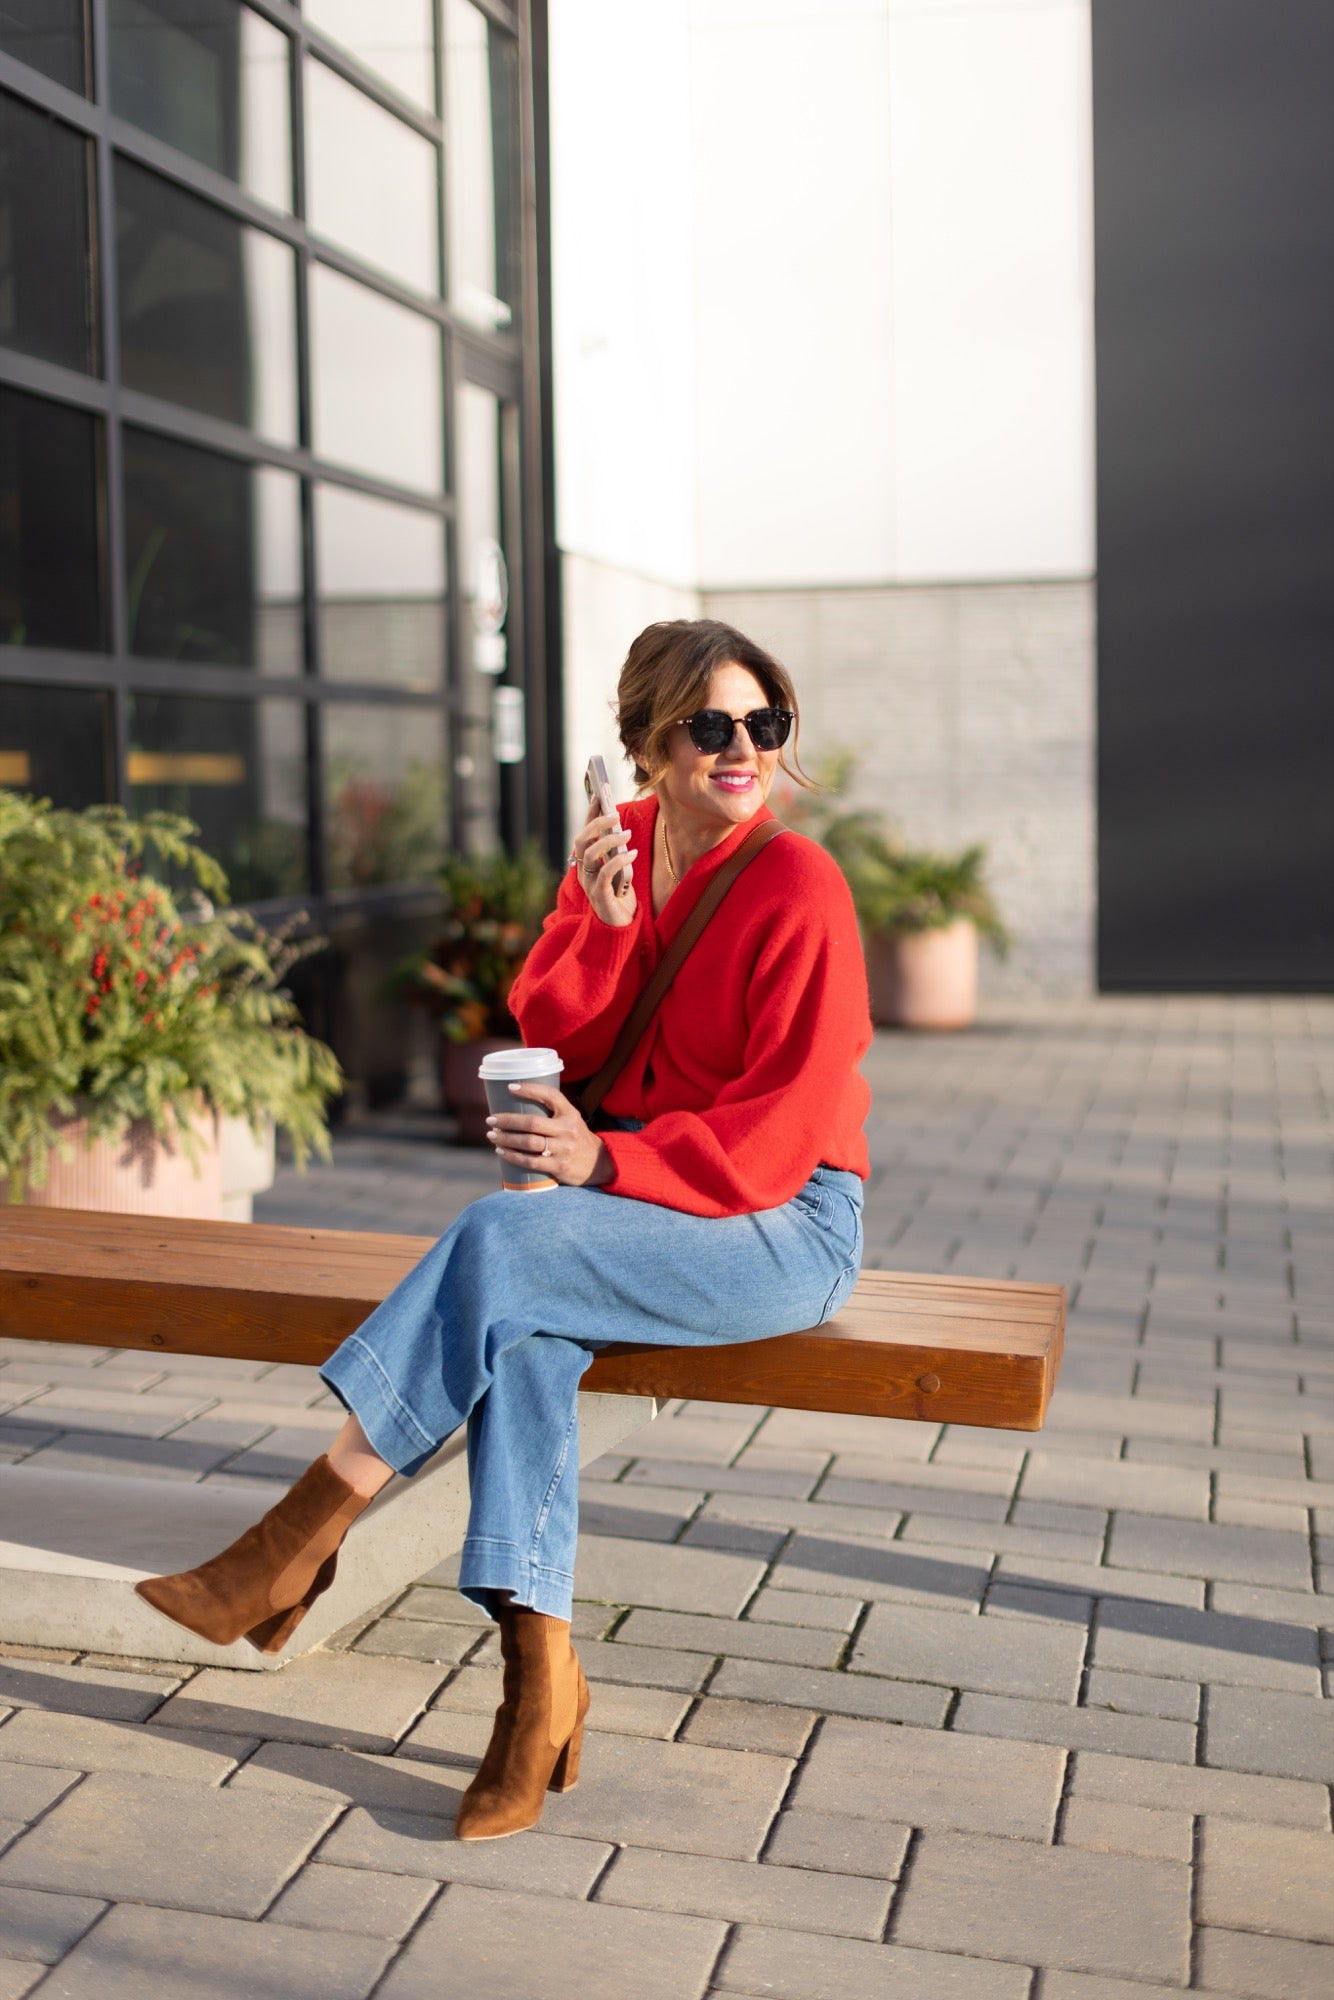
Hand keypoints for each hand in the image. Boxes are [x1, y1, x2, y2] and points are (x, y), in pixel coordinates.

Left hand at [486, 1082, 613, 1186]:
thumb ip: (550, 1112)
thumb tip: (514, 1104)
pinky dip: (513, 1156)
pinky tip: (502, 1152)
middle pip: (532, 1123)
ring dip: (506, 1139)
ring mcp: (564, 1149)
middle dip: (507, 1121)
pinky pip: (531, 1161)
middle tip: (491, 1120)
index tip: (510, 1087)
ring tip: (492, 1136)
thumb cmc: (575, 1138)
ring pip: (528, 1142)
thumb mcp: (570, 1120)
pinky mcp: (559, 1166)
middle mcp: (568, 1129)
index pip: (550, 1095)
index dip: (529, 1089)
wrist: (598, 1164)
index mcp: (570, 1113)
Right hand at [571, 801, 636, 927]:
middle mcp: (583, 872)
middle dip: (597, 824)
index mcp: (586, 863)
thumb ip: (615, 852)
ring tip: (626, 834)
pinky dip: (618, 861)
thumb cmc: (620, 896)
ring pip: (590, 854)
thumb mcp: (618, 869)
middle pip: (582, 841)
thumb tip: (621, 828)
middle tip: (615, 815)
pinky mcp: (600, 896)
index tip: (599, 796)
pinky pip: (604, 874)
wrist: (620, 927)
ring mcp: (589, 884)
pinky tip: (632, 854)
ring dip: (609, 840)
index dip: (589, 815)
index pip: (584, 834)